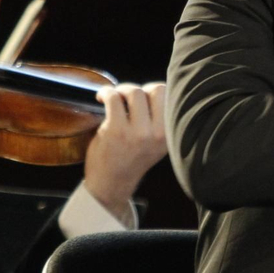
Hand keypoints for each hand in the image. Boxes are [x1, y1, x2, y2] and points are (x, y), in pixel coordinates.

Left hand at [82, 82, 167, 221]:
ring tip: (113, 98)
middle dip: (140, 88)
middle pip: (157, 90)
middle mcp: (158, 134)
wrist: (112, 183)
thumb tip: (153, 88)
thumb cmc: (131, 158)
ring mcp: (138, 132)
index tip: (143, 96)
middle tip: (127, 96)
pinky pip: (113, 98)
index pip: (171, 97)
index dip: (155, 91)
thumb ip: (159, 119)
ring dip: (121, 90)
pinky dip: (106, 93)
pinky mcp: (116, 131)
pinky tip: (102, 98)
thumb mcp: (156, 142)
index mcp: (170, 135)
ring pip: (134, 92)